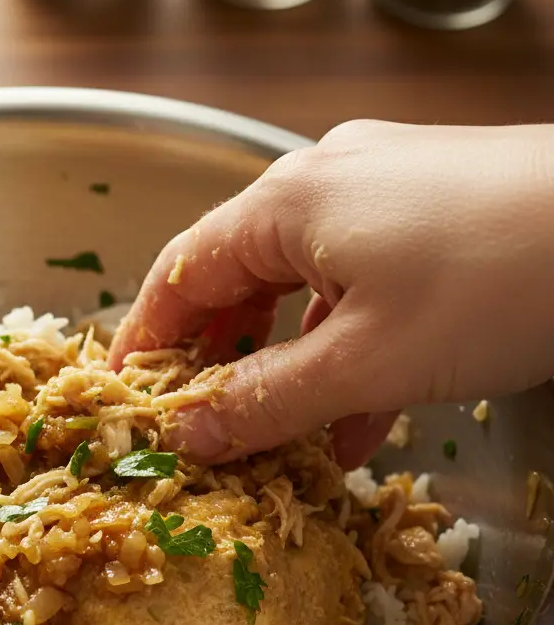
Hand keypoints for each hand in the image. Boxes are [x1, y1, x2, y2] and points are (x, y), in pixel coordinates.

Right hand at [110, 120, 553, 468]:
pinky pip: (360, 290)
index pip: (181, 273)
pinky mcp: (432, 216)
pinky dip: (343, 353)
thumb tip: (187, 436)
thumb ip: (263, 402)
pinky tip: (353, 419)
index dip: (146, 339)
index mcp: (286, 204)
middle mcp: (324, 186)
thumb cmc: (496, 279)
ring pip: (302, 291)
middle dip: (217, 359)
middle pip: (237, 279)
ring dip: (284, 366)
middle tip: (198, 422)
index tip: (127, 396)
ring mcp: (382, 196)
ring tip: (274, 437)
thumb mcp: (363, 361)